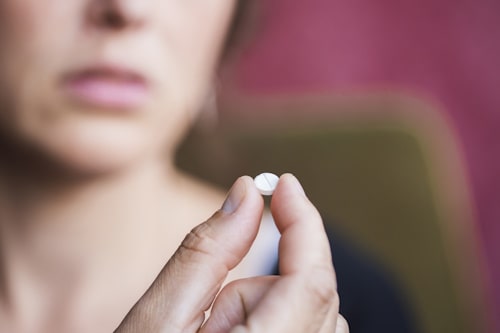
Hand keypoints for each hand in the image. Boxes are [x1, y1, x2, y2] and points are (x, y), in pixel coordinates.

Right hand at [114, 174, 347, 332]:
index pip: (310, 279)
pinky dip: (274, 317)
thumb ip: (207, 254)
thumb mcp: (158, 322)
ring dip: (263, 304)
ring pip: (310, 312)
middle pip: (310, 293)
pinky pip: (306, 331)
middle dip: (263, 277)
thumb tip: (245, 195)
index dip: (303, 222)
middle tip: (210, 303)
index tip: (282, 183)